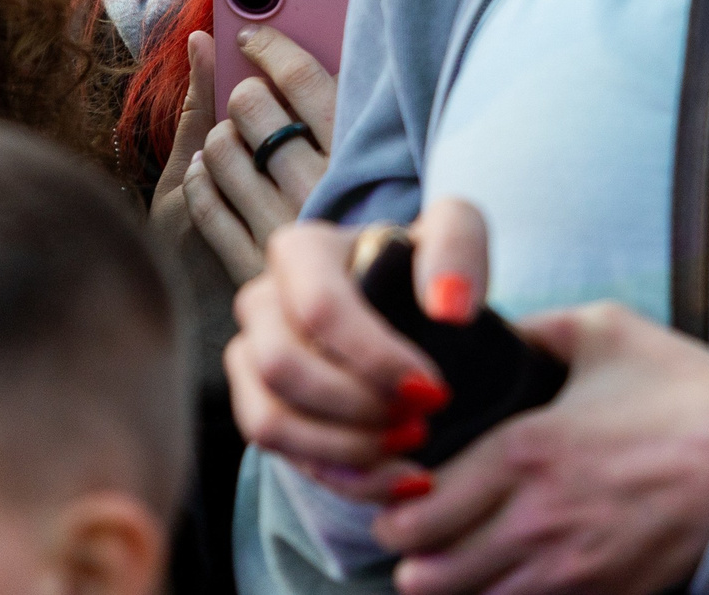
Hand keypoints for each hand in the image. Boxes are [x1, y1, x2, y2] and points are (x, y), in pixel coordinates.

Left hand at [160, 28, 337, 283]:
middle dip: (242, 98)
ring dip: (217, 141)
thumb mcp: (342, 149)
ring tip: (232, 149)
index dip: (269, 47)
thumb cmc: (351, 209)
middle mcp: (325, 189)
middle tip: (249, 107)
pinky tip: (208, 176)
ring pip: (220, 149)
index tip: (249, 37)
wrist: (354, 313)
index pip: (304, 79)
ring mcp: (286, 228)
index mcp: (361, 156)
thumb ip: (280, 91)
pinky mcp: (253, 267)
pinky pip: (204, 201)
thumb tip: (202, 36)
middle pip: (253, 106)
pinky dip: (198, 181)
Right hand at [228, 200, 490, 503]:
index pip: (321, 310)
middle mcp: (261, 301)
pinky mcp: (258, 408)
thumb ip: (457, 248)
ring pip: (269, 422)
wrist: (404, 300)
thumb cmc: (423, 263)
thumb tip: (450, 307)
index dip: (375, 359)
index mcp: (300, 250)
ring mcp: (251, 358)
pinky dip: (344, 478)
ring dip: (345, 449)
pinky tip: (400, 479)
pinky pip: (282, 458)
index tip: (435, 392)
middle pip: (283, 369)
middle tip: (422, 423)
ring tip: (411, 449)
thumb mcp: (454, 231)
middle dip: (356, 408)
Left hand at [372, 303, 708, 594]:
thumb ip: (536, 330)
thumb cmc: (688, 393)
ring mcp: (572, 570)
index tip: (397, 491)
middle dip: (410, 554)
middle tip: (414, 531)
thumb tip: (494, 330)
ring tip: (452, 559)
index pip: (418, 508)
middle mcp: (537, 520)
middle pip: (429, 573)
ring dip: (451, 585)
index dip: (394, 507)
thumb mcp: (606, 331)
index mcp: (525, 450)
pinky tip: (506, 573)